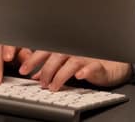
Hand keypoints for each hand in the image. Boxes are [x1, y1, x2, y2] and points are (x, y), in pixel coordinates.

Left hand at [18, 51, 132, 91]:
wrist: (110, 64)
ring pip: (71, 62)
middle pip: (56, 56)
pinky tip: (79, 76)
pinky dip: (84, 71)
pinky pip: (91, 67)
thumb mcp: (65, 64)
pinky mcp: (98, 65)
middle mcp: (73, 49)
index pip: (45, 50)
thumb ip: (50, 67)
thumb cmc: (86, 61)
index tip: (23, 70)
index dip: (33, 59)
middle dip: (45, 70)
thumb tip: (35, 76)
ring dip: (60, 75)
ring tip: (53, 86)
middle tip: (40, 83)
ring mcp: (85, 56)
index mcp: (63, 47)